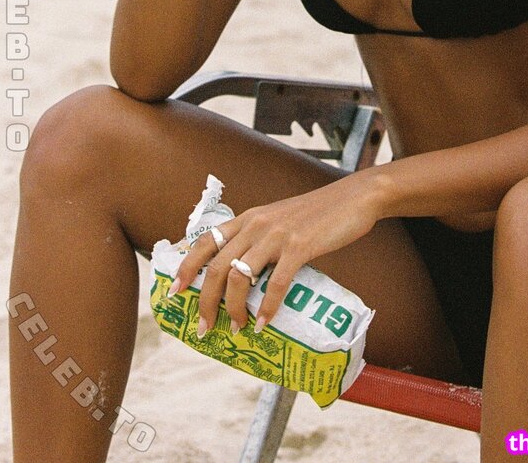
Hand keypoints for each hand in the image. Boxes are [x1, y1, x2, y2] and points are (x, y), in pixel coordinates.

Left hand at [168, 173, 378, 336]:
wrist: (352, 198)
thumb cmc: (317, 214)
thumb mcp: (279, 220)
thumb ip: (261, 239)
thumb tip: (247, 276)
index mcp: (248, 217)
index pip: (206, 241)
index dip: (187, 267)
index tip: (175, 291)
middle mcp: (256, 224)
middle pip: (218, 266)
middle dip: (205, 301)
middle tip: (203, 327)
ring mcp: (277, 235)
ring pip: (241, 277)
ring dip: (234, 309)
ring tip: (236, 328)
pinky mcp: (299, 246)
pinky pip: (276, 283)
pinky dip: (267, 308)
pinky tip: (264, 323)